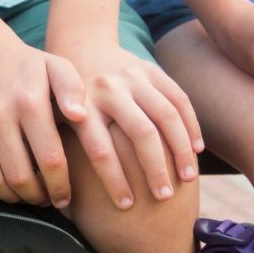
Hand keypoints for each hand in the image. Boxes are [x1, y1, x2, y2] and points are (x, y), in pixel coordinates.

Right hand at [0, 33, 85, 208]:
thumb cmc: (28, 65)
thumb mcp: (58, 67)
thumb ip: (73, 90)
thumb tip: (80, 116)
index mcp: (29, 103)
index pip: (49, 159)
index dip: (59, 186)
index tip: (65, 198)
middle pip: (19, 176)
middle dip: (36, 197)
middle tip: (46, 200)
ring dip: (11, 197)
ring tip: (25, 195)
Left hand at [49, 37, 204, 209]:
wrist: (80, 46)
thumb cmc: (67, 101)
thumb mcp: (57, 120)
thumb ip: (63, 151)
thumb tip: (61, 201)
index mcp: (82, 109)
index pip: (100, 150)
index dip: (115, 181)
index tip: (126, 206)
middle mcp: (109, 91)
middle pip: (140, 134)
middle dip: (155, 169)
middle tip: (163, 198)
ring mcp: (133, 78)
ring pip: (166, 116)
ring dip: (180, 150)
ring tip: (187, 179)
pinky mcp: (151, 70)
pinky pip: (179, 99)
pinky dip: (190, 125)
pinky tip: (196, 150)